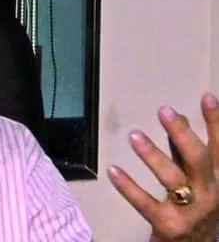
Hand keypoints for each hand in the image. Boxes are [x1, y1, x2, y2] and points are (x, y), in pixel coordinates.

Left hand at [108, 93, 218, 240]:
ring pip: (173, 179)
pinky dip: (129, 187)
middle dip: (182, 133)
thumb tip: (177, 116)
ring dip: (153, 155)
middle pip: (198, 159)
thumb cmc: (195, 206)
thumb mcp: (198, 177)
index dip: (216, 122)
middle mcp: (210, 193)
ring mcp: (191, 211)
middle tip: (164, 110)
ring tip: (133, 135)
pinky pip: (146, 204)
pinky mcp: (169, 226)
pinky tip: (113, 171)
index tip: (207, 96)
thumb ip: (185, 149)